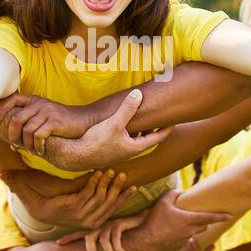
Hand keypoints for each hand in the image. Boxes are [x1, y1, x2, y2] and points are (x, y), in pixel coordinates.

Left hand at [0, 93, 92, 153]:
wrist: (83, 120)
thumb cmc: (60, 123)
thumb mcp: (43, 118)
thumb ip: (27, 127)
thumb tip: (11, 146)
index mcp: (34, 100)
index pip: (12, 98)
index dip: (0, 109)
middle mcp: (39, 103)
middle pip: (16, 119)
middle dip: (12, 135)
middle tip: (16, 145)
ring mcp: (47, 112)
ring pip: (27, 130)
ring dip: (26, 144)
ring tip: (31, 151)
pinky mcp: (55, 122)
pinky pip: (38, 136)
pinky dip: (37, 147)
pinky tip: (41, 151)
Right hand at [7, 168, 135, 229]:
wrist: (45, 217)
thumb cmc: (38, 201)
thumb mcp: (27, 192)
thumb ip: (17, 181)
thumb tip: (0, 172)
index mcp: (67, 209)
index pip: (84, 197)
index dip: (94, 184)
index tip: (101, 170)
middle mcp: (80, 218)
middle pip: (98, 200)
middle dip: (108, 185)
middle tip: (116, 171)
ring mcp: (89, 221)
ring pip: (107, 205)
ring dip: (116, 190)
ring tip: (123, 175)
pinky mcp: (96, 221)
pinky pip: (112, 210)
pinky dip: (122, 198)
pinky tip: (132, 188)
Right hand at [50, 90, 171, 171]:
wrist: (75, 156)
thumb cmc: (96, 142)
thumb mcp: (114, 123)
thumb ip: (127, 109)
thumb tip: (139, 94)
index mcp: (135, 147)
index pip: (158, 138)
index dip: (167, 128)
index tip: (175, 120)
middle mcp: (129, 152)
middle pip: (148, 139)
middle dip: (155, 128)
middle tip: (162, 117)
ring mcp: (119, 152)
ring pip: (135, 140)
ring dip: (141, 130)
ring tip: (145, 118)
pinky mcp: (109, 151)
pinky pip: (124, 140)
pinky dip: (129, 131)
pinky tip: (122, 123)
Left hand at [57, 206, 147, 250]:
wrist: (142, 224)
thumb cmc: (126, 236)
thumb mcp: (113, 241)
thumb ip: (103, 248)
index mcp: (96, 229)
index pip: (79, 233)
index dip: (69, 238)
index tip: (57, 243)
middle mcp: (100, 226)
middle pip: (89, 238)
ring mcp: (109, 223)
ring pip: (104, 240)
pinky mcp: (119, 222)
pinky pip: (116, 237)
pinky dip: (119, 247)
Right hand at [127, 190, 231, 250]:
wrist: (145, 242)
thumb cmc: (154, 221)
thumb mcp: (162, 202)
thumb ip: (173, 193)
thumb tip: (179, 192)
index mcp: (189, 220)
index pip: (210, 217)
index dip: (221, 216)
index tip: (231, 215)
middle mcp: (190, 231)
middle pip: (203, 226)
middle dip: (203, 221)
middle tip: (195, 216)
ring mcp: (185, 241)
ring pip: (194, 233)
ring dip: (191, 228)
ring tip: (179, 223)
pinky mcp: (179, 247)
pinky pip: (184, 240)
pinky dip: (181, 235)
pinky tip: (170, 232)